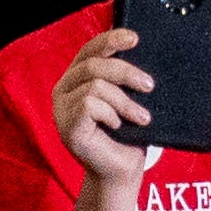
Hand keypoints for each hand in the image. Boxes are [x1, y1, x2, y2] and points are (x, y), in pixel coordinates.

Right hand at [50, 18, 164, 186]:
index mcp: (77, 78)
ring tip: (141, 118)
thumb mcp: (127, 98)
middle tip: (149, 86)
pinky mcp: (66, 126)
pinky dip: (111, 114)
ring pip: (95, 85)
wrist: (121, 172)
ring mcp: (61, 109)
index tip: (135, 38)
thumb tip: (140, 49)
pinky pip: (90, 104)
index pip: (90, 49)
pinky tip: (118, 126)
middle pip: (94, 64)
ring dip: (124, 102)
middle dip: (126, 72)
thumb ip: (124, 78)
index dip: (111, 38)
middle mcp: (64, 90)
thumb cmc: (126, 135)